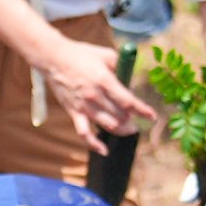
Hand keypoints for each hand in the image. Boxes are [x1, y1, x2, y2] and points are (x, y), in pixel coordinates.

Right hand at [40, 32, 154, 143]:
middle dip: (132, 120)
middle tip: (137, 120)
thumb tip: (131, 79)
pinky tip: (103, 150)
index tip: (152, 116)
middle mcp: (95, 96)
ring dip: (121, 130)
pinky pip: (84, 133)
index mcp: (104, 81)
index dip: (142, 110)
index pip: (128, 101)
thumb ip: (121, 66)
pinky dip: (94, 144)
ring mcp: (84, 106)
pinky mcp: (74, 112)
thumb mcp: (106, 54)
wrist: (54, 59)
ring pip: (108, 126)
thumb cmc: (81, 54)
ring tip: (129, 129)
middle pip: (121, 116)